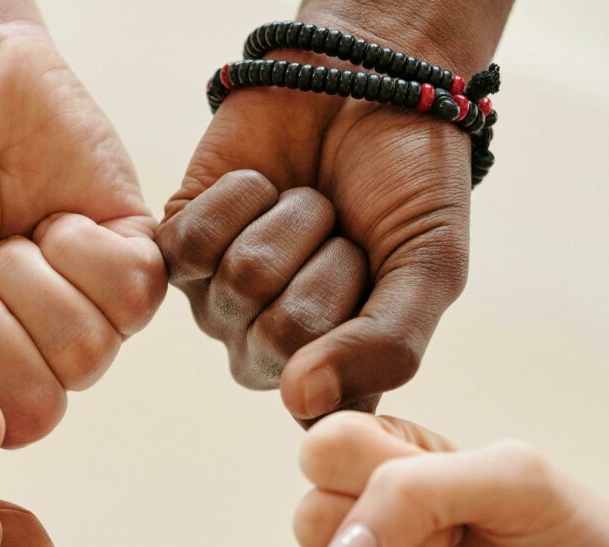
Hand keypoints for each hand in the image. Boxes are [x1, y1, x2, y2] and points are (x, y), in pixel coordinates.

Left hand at [158, 0, 509, 421]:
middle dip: (328, 265)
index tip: (380, 282)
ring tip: (308, 201)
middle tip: (344, 232)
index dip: (358, 333)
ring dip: (291, 221)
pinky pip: (196, 243)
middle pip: (282, 337)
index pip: (327, 397)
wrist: (364, 82)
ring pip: (241, 282)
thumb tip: (301, 401)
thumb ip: (388, 346)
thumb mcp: (430, 266)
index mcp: (330, 370)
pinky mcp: (178, 250)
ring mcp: (218, 304)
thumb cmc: (403, 184)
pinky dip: (240, 197)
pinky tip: (262, 185)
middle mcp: (266, 351)